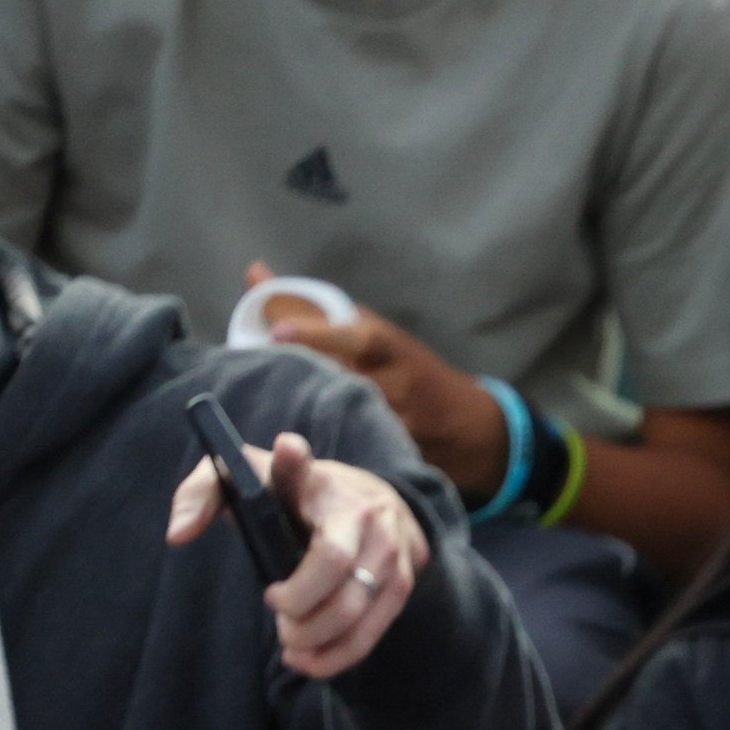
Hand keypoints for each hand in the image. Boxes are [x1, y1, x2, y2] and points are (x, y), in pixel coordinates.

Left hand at [166, 430, 429, 680]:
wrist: (372, 502)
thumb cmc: (293, 495)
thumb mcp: (246, 479)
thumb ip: (201, 495)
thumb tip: (177, 535)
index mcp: (318, 482)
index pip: (303, 470)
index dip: (294, 460)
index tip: (288, 448)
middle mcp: (364, 513)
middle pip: (333, 569)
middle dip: (299, 606)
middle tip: (276, 616)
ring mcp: (391, 550)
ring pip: (355, 609)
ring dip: (317, 638)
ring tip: (291, 648)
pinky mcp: (404, 582)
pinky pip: (373, 630)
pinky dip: (340, 655)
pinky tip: (311, 661)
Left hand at [245, 265, 505, 500]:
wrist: (475, 429)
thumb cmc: (413, 373)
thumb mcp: (374, 335)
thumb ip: (314, 312)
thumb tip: (254, 272)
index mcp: (390, 347)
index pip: (355, 336)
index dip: (317, 334)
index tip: (277, 333)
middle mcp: (397, 383)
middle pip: (343, 380)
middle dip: (304, 381)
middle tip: (256, 381)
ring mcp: (402, 424)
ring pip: (351, 420)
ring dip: (313, 419)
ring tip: (271, 417)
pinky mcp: (404, 458)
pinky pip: (363, 452)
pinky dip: (334, 449)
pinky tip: (305, 449)